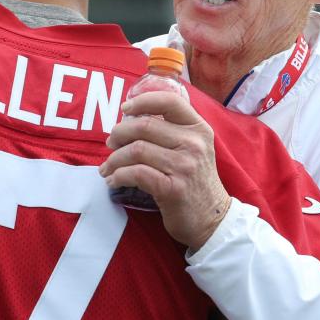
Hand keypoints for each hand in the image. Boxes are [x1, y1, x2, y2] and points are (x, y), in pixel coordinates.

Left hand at [98, 90, 229, 249]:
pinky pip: (136, 173)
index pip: (170, 101)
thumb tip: (131, 119)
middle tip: (110, 143)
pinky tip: (113, 181)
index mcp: (198, 129)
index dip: (143, 100)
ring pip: (136, 150)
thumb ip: (172, 131)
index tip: (125, 109)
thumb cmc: (194, 181)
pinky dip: (118, 176)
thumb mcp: (193, 149)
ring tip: (107, 167)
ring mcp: (184, 166)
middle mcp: (194, 144)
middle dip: (119, 133)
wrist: (212, 219)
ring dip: (114, 159)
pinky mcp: (173, 189)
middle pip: (144, 125)